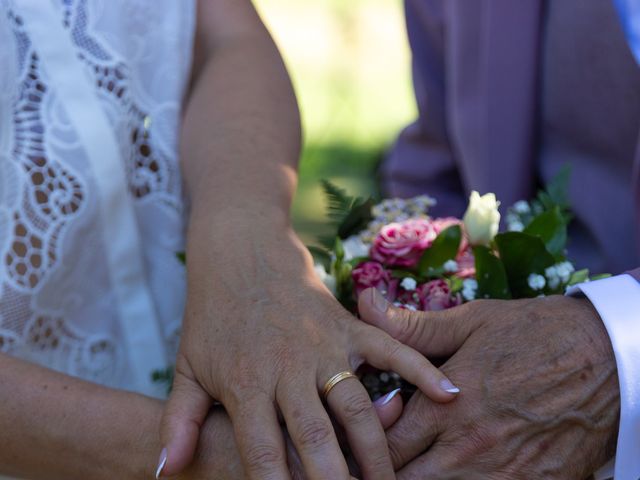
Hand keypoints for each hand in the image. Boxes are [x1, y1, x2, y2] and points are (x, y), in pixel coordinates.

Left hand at [159, 223, 458, 479]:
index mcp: (246, 385)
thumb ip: (178, 421)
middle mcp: (288, 370)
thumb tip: (165, 470)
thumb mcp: (188, 367)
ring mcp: (323, 346)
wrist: (240, 252)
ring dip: (379, 452)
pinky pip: (390, 350)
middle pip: (317, 441)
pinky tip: (448, 395)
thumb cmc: (212, 315)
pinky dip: (420, 370)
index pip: (265, 456)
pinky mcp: (348, 325)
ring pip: (358, 408)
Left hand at [358, 289, 619, 478]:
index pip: (385, 443)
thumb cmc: (535, 334)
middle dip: (387, 468)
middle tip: (386, 453)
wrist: (609, 358)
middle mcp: (470, 447)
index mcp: (448, 405)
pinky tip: (460, 467)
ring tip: (421, 459)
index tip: (368, 430)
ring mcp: (504, 475)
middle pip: (405, 479)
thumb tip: (365, 302)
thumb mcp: (472, 321)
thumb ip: (413, 326)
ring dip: (423, 479)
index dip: (367, 441)